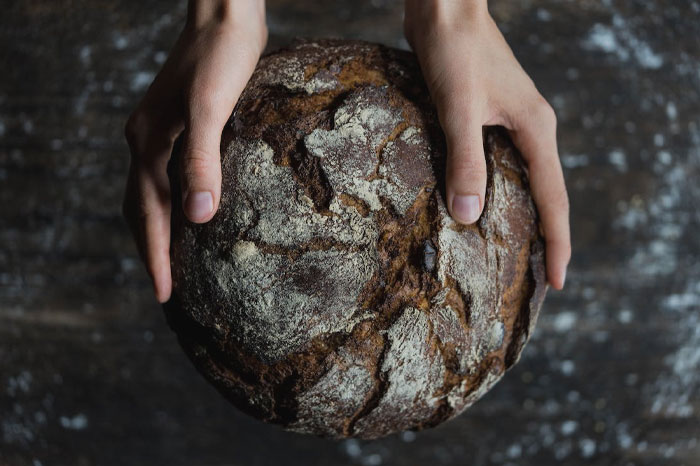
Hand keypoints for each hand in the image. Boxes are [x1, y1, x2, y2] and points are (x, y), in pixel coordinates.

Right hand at [123, 0, 266, 302]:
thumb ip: (201, 160)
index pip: (148, 215)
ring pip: (151, 195)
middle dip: (152, 251)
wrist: (225, 16)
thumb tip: (197, 218)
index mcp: (148, 144)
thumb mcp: (212, 108)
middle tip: (167, 290)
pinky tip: (194, 211)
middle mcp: (145, 142)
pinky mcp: (178, 126)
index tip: (165, 296)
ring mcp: (159, 133)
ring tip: (174, 262)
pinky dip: (173, 204)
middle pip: (140, 209)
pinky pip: (167, 176)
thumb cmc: (221, 58)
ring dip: (159, 230)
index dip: (156, 257)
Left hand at [404, 0, 570, 288]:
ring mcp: (510, 122)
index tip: (557, 282)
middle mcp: (530, 129)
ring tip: (514, 253)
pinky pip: (500, 164)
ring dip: (521, 216)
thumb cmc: (454, 51)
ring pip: (523, 180)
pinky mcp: (488, 116)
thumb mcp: (458, 109)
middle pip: (545, 194)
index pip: (554, 199)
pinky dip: (496, 190)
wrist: (444, 9)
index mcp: (535, 130)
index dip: (557, 243)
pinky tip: (480, 205)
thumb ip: (465, 161)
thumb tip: (468, 216)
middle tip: (538, 279)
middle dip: (545, 237)